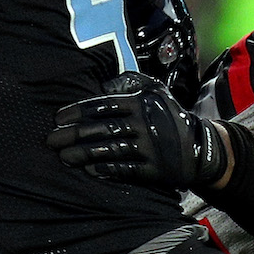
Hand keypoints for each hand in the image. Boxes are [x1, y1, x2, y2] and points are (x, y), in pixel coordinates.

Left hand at [46, 72, 230, 191]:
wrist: (201, 148)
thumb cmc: (169, 117)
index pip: (104, 105)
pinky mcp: (155, 169)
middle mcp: (145, 124)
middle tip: (51, 140)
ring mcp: (151, 148)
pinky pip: (127, 169)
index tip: (58, 119)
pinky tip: (89, 170)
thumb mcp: (156, 92)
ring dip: (84, 154)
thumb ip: (130, 83)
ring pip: (111, 150)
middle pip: (103, 128)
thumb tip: (102, 83)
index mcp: (141, 103)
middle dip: (74, 134)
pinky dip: (107, 170)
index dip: (79, 112)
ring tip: (64, 156)